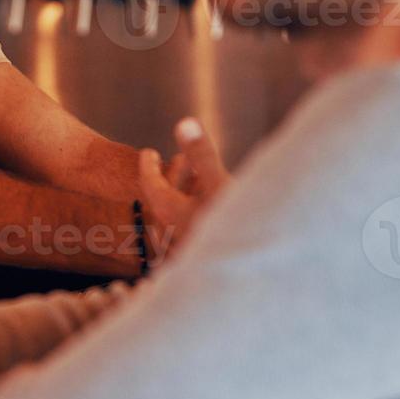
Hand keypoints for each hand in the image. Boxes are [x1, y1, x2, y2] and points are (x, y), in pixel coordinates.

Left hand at [136, 117, 230, 259]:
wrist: (251, 275)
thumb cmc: (235, 229)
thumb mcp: (219, 185)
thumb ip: (201, 156)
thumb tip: (184, 123)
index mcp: (170, 212)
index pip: (150, 184)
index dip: (148, 166)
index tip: (149, 153)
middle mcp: (172, 231)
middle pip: (164, 199)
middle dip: (172, 176)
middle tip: (177, 159)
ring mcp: (185, 247)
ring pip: (179, 214)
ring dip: (187, 193)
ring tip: (201, 177)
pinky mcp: (201, 258)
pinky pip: (192, 229)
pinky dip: (197, 212)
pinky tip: (215, 210)